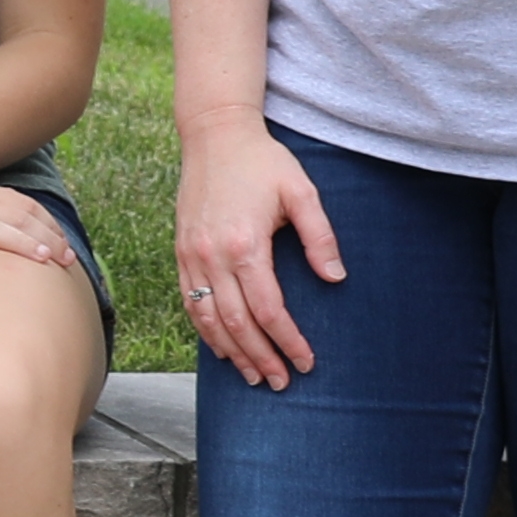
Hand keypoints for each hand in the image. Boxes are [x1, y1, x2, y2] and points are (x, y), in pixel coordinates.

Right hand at [174, 114, 337, 388]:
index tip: (306, 361)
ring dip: (231, 351)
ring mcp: (191, 255)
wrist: (214, 134)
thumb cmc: (263, 161)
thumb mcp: (302, 191)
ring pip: (207, 318)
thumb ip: (320, 236)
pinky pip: (189, 301)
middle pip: (236, 323)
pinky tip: (222, 347)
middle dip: (260, 357)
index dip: (288, 340)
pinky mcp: (181, 251)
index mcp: (245, 244)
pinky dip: (204, 330)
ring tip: (253, 375)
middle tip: (281, 382)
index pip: (268, 309)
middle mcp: (212, 255)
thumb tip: (335, 279)